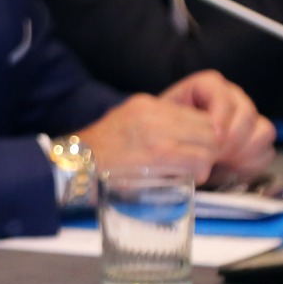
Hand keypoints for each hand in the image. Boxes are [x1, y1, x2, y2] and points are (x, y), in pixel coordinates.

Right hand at [73, 93, 216, 183]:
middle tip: (198, 162)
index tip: (195, 148)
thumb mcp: (124, 124)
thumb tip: (181, 137)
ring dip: (205, 161)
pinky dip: (198, 173)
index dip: (201, 134)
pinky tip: (187, 179)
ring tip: (192, 172)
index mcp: (146, 104)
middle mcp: (154, 113)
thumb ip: (151, 125)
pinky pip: (197, 161)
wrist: (74, 166)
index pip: (195, 114)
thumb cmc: (98, 154)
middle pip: (207, 127)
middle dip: (208, 146)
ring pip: (208, 144)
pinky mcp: (159, 155)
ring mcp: (158, 133)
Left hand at [159, 70, 274, 181]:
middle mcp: (230, 98)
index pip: (222, 93)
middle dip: (233, 138)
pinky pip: (266, 151)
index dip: (221, 115)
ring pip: (263, 131)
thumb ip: (180, 125)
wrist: (166, 153)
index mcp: (206, 86)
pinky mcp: (254, 142)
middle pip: (247, 113)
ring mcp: (246, 120)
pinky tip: (230, 169)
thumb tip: (207, 141)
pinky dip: (251, 164)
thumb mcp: (162, 126)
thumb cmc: (159, 136)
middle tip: (217, 155)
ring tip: (222, 162)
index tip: (213, 137)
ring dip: (244, 151)